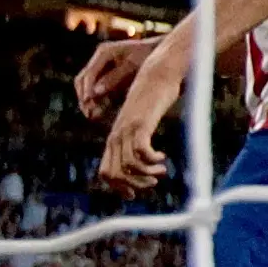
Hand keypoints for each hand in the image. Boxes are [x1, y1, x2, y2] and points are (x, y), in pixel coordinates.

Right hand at [75, 33, 156, 120]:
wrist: (160, 52)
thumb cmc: (148, 56)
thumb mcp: (133, 66)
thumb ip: (114, 78)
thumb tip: (95, 92)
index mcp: (104, 52)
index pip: (89, 73)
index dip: (87, 89)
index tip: (88, 103)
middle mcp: (99, 59)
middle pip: (83, 80)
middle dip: (84, 96)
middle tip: (88, 113)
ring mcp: (102, 68)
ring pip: (88, 86)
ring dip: (89, 101)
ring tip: (92, 116)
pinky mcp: (106, 77)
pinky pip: (97, 90)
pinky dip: (97, 101)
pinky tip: (99, 113)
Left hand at [97, 51, 183, 193]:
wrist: (158, 73)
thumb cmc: (154, 97)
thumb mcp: (143, 121)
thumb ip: (140, 136)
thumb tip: (145, 156)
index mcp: (115, 137)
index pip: (105, 172)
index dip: (118, 187)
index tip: (134, 193)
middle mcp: (117, 135)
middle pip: (113, 173)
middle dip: (132, 185)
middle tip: (152, 183)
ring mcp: (127, 129)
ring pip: (127, 165)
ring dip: (145, 175)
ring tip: (161, 172)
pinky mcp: (141, 123)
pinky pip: (141, 151)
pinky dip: (151, 160)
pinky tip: (163, 158)